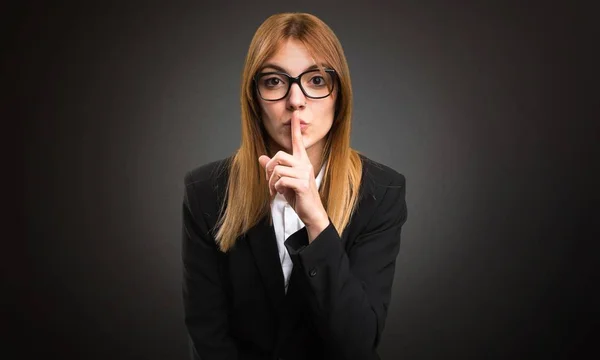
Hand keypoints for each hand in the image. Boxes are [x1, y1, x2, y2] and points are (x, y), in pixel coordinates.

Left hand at [258, 112, 329, 241]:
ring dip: (271, 182)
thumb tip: (261, 158)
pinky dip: (276, 188)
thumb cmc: (299, 197)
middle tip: (269, 181)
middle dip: (269, 168)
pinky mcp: (302, 185)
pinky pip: (281, 180)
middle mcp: (304, 165)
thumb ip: (274, 169)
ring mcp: (304, 174)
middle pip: (279, 155)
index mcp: (302, 162)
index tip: (295, 114)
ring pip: (278, 169)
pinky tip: (280, 194)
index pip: (298, 142)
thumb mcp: (284, 182)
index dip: (295, 128)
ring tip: (274, 191)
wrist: (311, 213)